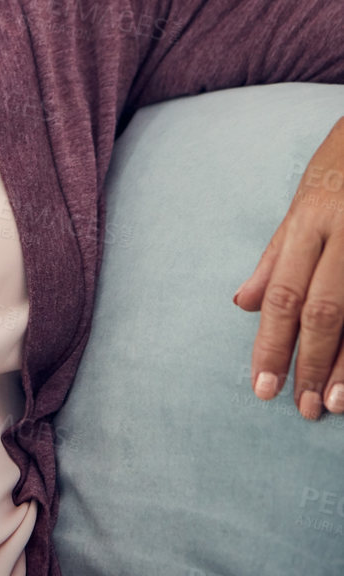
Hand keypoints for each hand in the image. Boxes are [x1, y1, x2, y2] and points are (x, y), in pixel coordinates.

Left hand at [233, 117, 343, 420]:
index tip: (261, 388)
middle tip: (301, 409)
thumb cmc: (342, 166)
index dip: (270, 343)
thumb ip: (276, 255)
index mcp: (310, 220)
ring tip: (334, 405)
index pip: (283, 293)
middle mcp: (343, 232)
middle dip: (309, 363)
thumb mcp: (304, 199)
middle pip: (322, 309)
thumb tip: (242, 303)